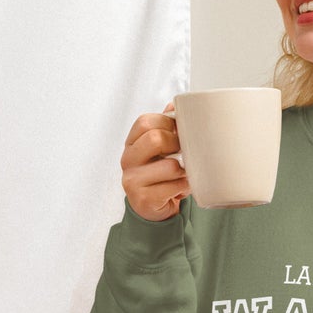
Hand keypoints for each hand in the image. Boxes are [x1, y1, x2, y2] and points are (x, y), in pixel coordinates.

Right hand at [121, 101, 189, 222]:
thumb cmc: (158, 174)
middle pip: (154, 139)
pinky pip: (174, 187)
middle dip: (176, 144)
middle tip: (182, 151)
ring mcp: (132, 180)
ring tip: (183, 173)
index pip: (145, 122)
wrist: (151, 208)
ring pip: (169, 166)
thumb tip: (176, 103)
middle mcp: (127, 160)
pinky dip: (184, 186)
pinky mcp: (143, 199)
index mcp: (131, 143)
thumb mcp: (159, 149)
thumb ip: (165, 126)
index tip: (177, 130)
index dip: (166, 123)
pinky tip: (181, 187)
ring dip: (184, 169)